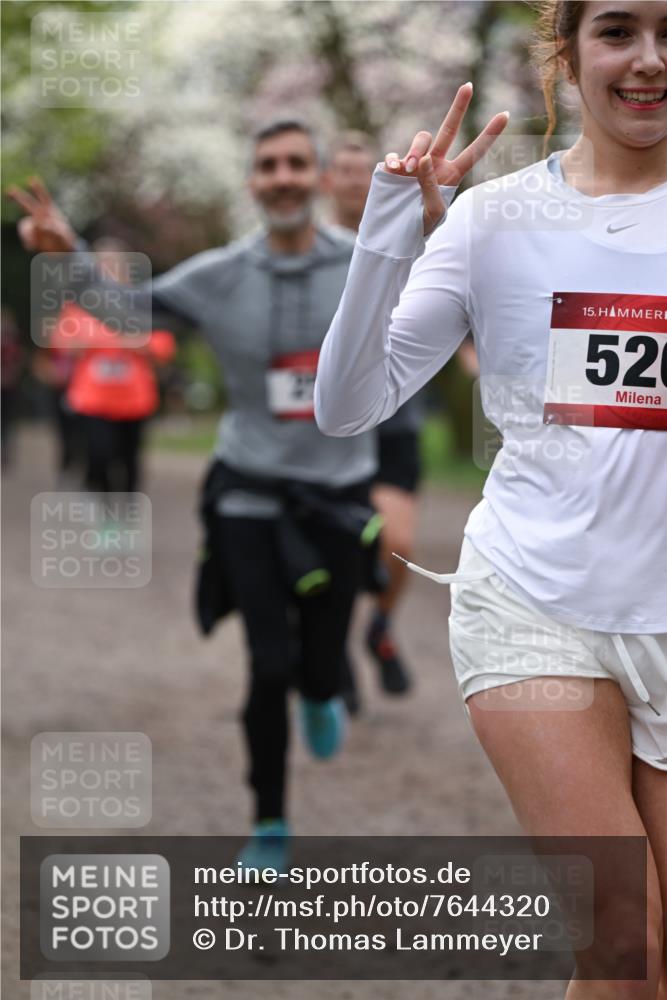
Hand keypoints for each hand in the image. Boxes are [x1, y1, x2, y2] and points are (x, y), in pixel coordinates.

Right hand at [6, 177, 77, 252]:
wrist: (63, 250)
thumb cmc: (65, 240)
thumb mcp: (63, 236)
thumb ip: (53, 230)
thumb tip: (40, 225)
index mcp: (50, 212)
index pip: (44, 198)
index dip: (38, 189)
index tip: (32, 179)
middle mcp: (40, 215)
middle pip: (27, 204)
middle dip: (18, 197)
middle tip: (9, 190)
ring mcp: (34, 224)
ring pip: (25, 225)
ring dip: (26, 233)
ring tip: (33, 245)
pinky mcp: (31, 234)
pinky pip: (26, 236)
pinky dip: (27, 241)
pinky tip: (31, 247)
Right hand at [383, 83, 509, 234]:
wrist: (396, 237)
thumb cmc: (421, 227)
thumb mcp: (433, 211)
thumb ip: (430, 184)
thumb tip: (423, 157)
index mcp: (451, 175)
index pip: (474, 151)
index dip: (489, 134)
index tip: (506, 114)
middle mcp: (435, 164)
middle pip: (449, 130)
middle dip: (458, 108)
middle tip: (469, 86)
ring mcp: (414, 164)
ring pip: (421, 139)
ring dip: (415, 151)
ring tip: (408, 170)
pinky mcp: (395, 168)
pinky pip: (395, 155)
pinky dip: (394, 160)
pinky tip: (393, 170)